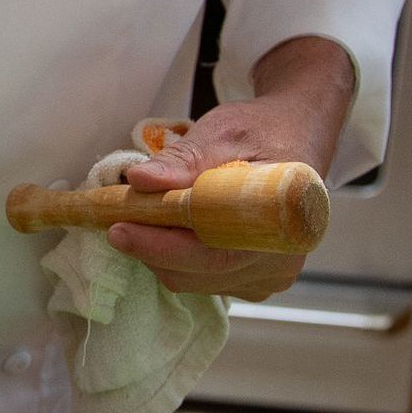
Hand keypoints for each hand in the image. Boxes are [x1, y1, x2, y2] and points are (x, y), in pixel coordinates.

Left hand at [106, 34, 354, 302]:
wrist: (296, 136)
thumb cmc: (262, 131)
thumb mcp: (221, 133)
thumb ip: (181, 161)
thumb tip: (139, 180)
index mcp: (280, 221)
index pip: (210, 253)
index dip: (159, 246)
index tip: (118, 228)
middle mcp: (280, 260)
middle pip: (197, 273)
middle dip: (150, 248)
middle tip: (116, 217)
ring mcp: (270, 276)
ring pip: (194, 281)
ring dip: (161, 253)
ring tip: (144, 216)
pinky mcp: (256, 281)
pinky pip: (203, 280)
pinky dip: (178, 258)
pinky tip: (172, 227)